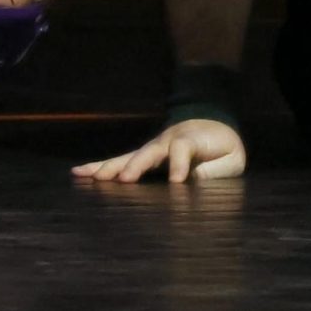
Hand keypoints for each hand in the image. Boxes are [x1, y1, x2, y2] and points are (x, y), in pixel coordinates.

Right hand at [71, 120, 246, 182]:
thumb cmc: (223, 149)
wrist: (213, 126)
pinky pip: (120, 160)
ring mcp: (152, 147)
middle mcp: (167, 141)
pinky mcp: (143, 155)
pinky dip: (100, 166)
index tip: (177, 182)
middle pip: (148, 151)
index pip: (182, 148)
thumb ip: (213, 171)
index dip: (180, 164)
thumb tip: (187, 184)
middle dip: (134, 165)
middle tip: (120, 179)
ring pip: (128, 155)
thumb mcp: (230, 161)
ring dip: (108, 166)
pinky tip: (80, 172)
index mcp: (192, 141)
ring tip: (85, 174)